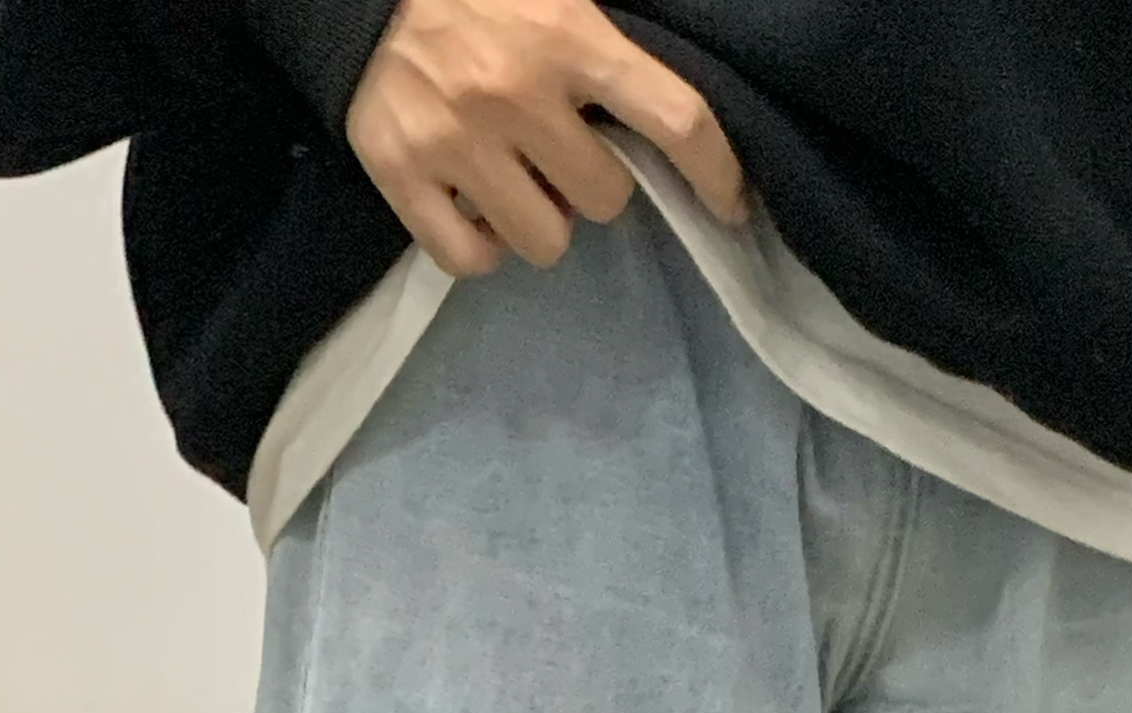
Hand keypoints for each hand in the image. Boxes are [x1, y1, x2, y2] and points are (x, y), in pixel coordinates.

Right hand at [345, 0, 751, 278]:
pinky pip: (469, 259)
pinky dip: (481, 246)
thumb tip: (664, 115)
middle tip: (564, 154)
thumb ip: (609, 41)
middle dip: (593, 184)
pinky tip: (478, 208)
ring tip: (518, 180)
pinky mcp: (400, 172)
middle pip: (605, 198)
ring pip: (545, 242)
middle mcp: (514, 91)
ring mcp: (454, 138)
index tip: (731, 202)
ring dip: (542, 220)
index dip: (715, 171)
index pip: (674, 118)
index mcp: (568, 34)